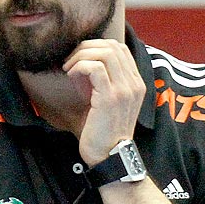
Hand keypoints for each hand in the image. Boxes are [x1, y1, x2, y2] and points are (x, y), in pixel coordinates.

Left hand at [62, 39, 145, 163]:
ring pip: (105, 52)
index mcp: (135, 83)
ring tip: (69, 68)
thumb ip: (100, 81)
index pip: (120, 48)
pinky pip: (95, 68)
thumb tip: (81, 62)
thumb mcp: (104, 101)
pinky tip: (71, 76)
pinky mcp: (111, 97)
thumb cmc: (101, 132)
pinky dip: (79, 66)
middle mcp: (134, 83)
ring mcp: (125, 89)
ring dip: (81, 56)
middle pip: (113, 46)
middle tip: (70, 60)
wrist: (108, 157)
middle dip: (86, 47)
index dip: (96, 46)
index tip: (79, 58)